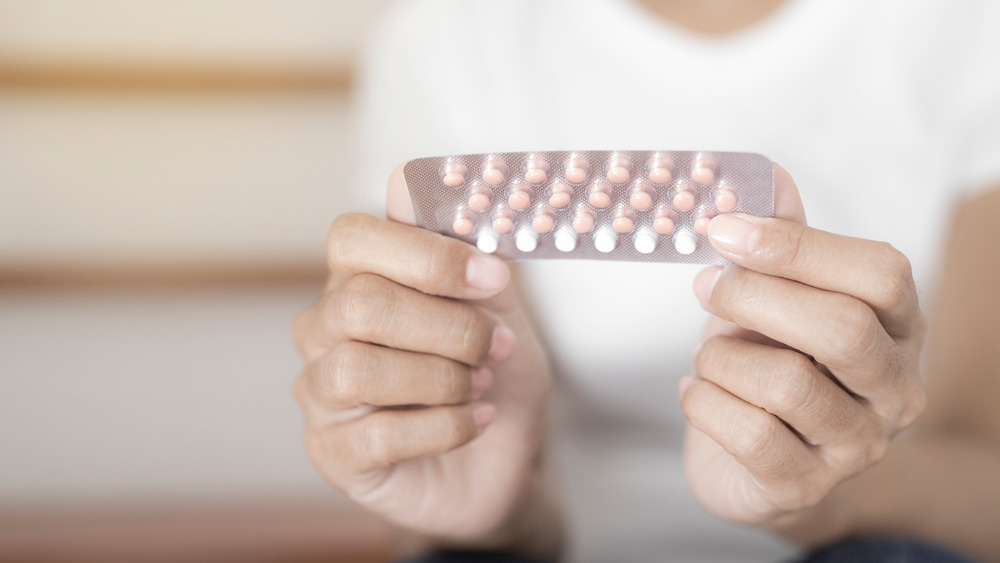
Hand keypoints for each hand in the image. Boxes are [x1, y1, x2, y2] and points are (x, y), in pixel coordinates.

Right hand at [293, 166, 552, 540]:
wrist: (505, 455)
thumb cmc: (492, 372)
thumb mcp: (497, 306)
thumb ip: (461, 249)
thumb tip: (408, 179)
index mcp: (359, 279)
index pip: (352, 237)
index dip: (426, 254)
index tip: (494, 278)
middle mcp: (325, 329)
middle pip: (359, 304)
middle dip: (448, 327)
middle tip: (495, 347)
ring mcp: (321, 393)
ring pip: (357, 369)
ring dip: (441, 379)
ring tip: (479, 387)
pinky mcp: (332, 453)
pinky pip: (377, 435)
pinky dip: (443, 427)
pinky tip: (473, 422)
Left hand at [680, 164, 926, 524]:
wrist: (762, 466)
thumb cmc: (770, 366)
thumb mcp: (776, 297)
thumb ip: (779, 240)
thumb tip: (766, 172)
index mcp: (898, 327)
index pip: (879, 273)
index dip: (797, 245)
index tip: (725, 228)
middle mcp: (894, 388)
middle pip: (840, 328)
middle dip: (753, 297)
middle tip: (704, 284)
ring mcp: (857, 445)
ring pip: (787, 384)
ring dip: (721, 358)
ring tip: (706, 356)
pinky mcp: (805, 486)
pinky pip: (749, 435)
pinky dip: (704, 404)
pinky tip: (697, 393)